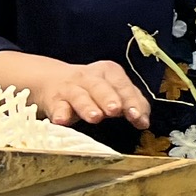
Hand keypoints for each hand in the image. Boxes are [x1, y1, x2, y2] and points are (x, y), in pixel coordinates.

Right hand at [21, 57, 151, 129]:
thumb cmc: (92, 91)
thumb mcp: (113, 92)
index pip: (123, 86)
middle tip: (115, 110)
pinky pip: (58, 107)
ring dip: (87, 106)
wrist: (51, 81)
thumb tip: (144, 122)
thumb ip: (131, 104)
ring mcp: (70, 88)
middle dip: (109, 98)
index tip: (138, 118)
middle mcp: (89, 77)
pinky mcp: (54, 101)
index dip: (131, 102)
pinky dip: (60, 113)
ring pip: (79, 96)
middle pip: (100, 87)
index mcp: (109, 73)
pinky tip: (62, 120)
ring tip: (95, 117)